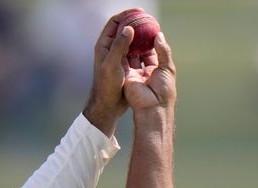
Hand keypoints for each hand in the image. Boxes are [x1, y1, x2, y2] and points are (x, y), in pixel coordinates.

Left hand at [83, 8, 144, 136]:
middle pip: (123, 29)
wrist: (108, 105)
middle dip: (135, 22)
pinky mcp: (125, 66)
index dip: (126, 14)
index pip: (114, 23)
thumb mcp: (112, 65)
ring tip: (152, 31)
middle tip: (149, 19)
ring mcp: (118, 57)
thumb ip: (119, 46)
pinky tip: (152, 47)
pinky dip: (143, 47)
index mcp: (104, 46)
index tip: (139, 12)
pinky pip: (135, 52)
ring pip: (130, 40)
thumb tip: (128, 28)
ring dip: (141, 35)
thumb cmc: (107, 86)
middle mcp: (110, 49)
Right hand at [124, 31, 176, 113]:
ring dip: (130, 44)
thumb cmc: (164, 90)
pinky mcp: (126, 76)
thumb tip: (159, 35)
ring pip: (131, 56)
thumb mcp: (168, 67)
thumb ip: (163, 51)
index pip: (153, 52)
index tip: (148, 28)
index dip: (151, 41)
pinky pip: (123, 61)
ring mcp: (135, 74)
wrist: (152, 107)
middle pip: (140, 53)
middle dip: (138, 41)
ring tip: (128, 29)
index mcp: (157, 70)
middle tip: (136, 26)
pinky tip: (122, 39)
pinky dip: (122, 51)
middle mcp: (145, 72)